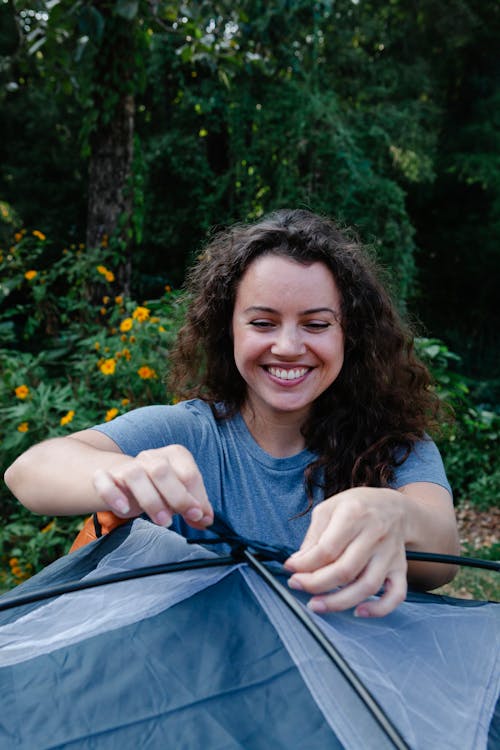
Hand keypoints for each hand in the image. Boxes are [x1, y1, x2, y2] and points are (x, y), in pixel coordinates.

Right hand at [92, 444, 212, 529]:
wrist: (123, 478)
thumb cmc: (160, 488)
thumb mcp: (180, 495)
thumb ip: (195, 505)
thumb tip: (205, 519)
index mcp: (174, 455)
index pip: (188, 474)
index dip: (196, 498)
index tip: (199, 517)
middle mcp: (151, 457)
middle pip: (162, 471)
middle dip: (176, 497)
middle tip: (184, 519)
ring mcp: (127, 465)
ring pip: (135, 475)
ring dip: (150, 500)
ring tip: (163, 521)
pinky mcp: (106, 477)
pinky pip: (103, 480)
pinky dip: (112, 494)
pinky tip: (124, 510)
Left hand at [284, 487, 407, 616]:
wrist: (395, 507)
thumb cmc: (357, 506)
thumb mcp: (329, 508)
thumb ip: (314, 536)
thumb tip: (298, 563)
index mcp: (354, 515)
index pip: (327, 549)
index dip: (305, 564)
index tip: (290, 569)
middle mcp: (375, 535)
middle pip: (345, 570)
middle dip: (316, 584)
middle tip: (297, 585)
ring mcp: (390, 554)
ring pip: (367, 586)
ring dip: (339, 602)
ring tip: (317, 605)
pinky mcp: (400, 568)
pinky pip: (396, 594)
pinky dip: (379, 608)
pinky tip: (359, 611)